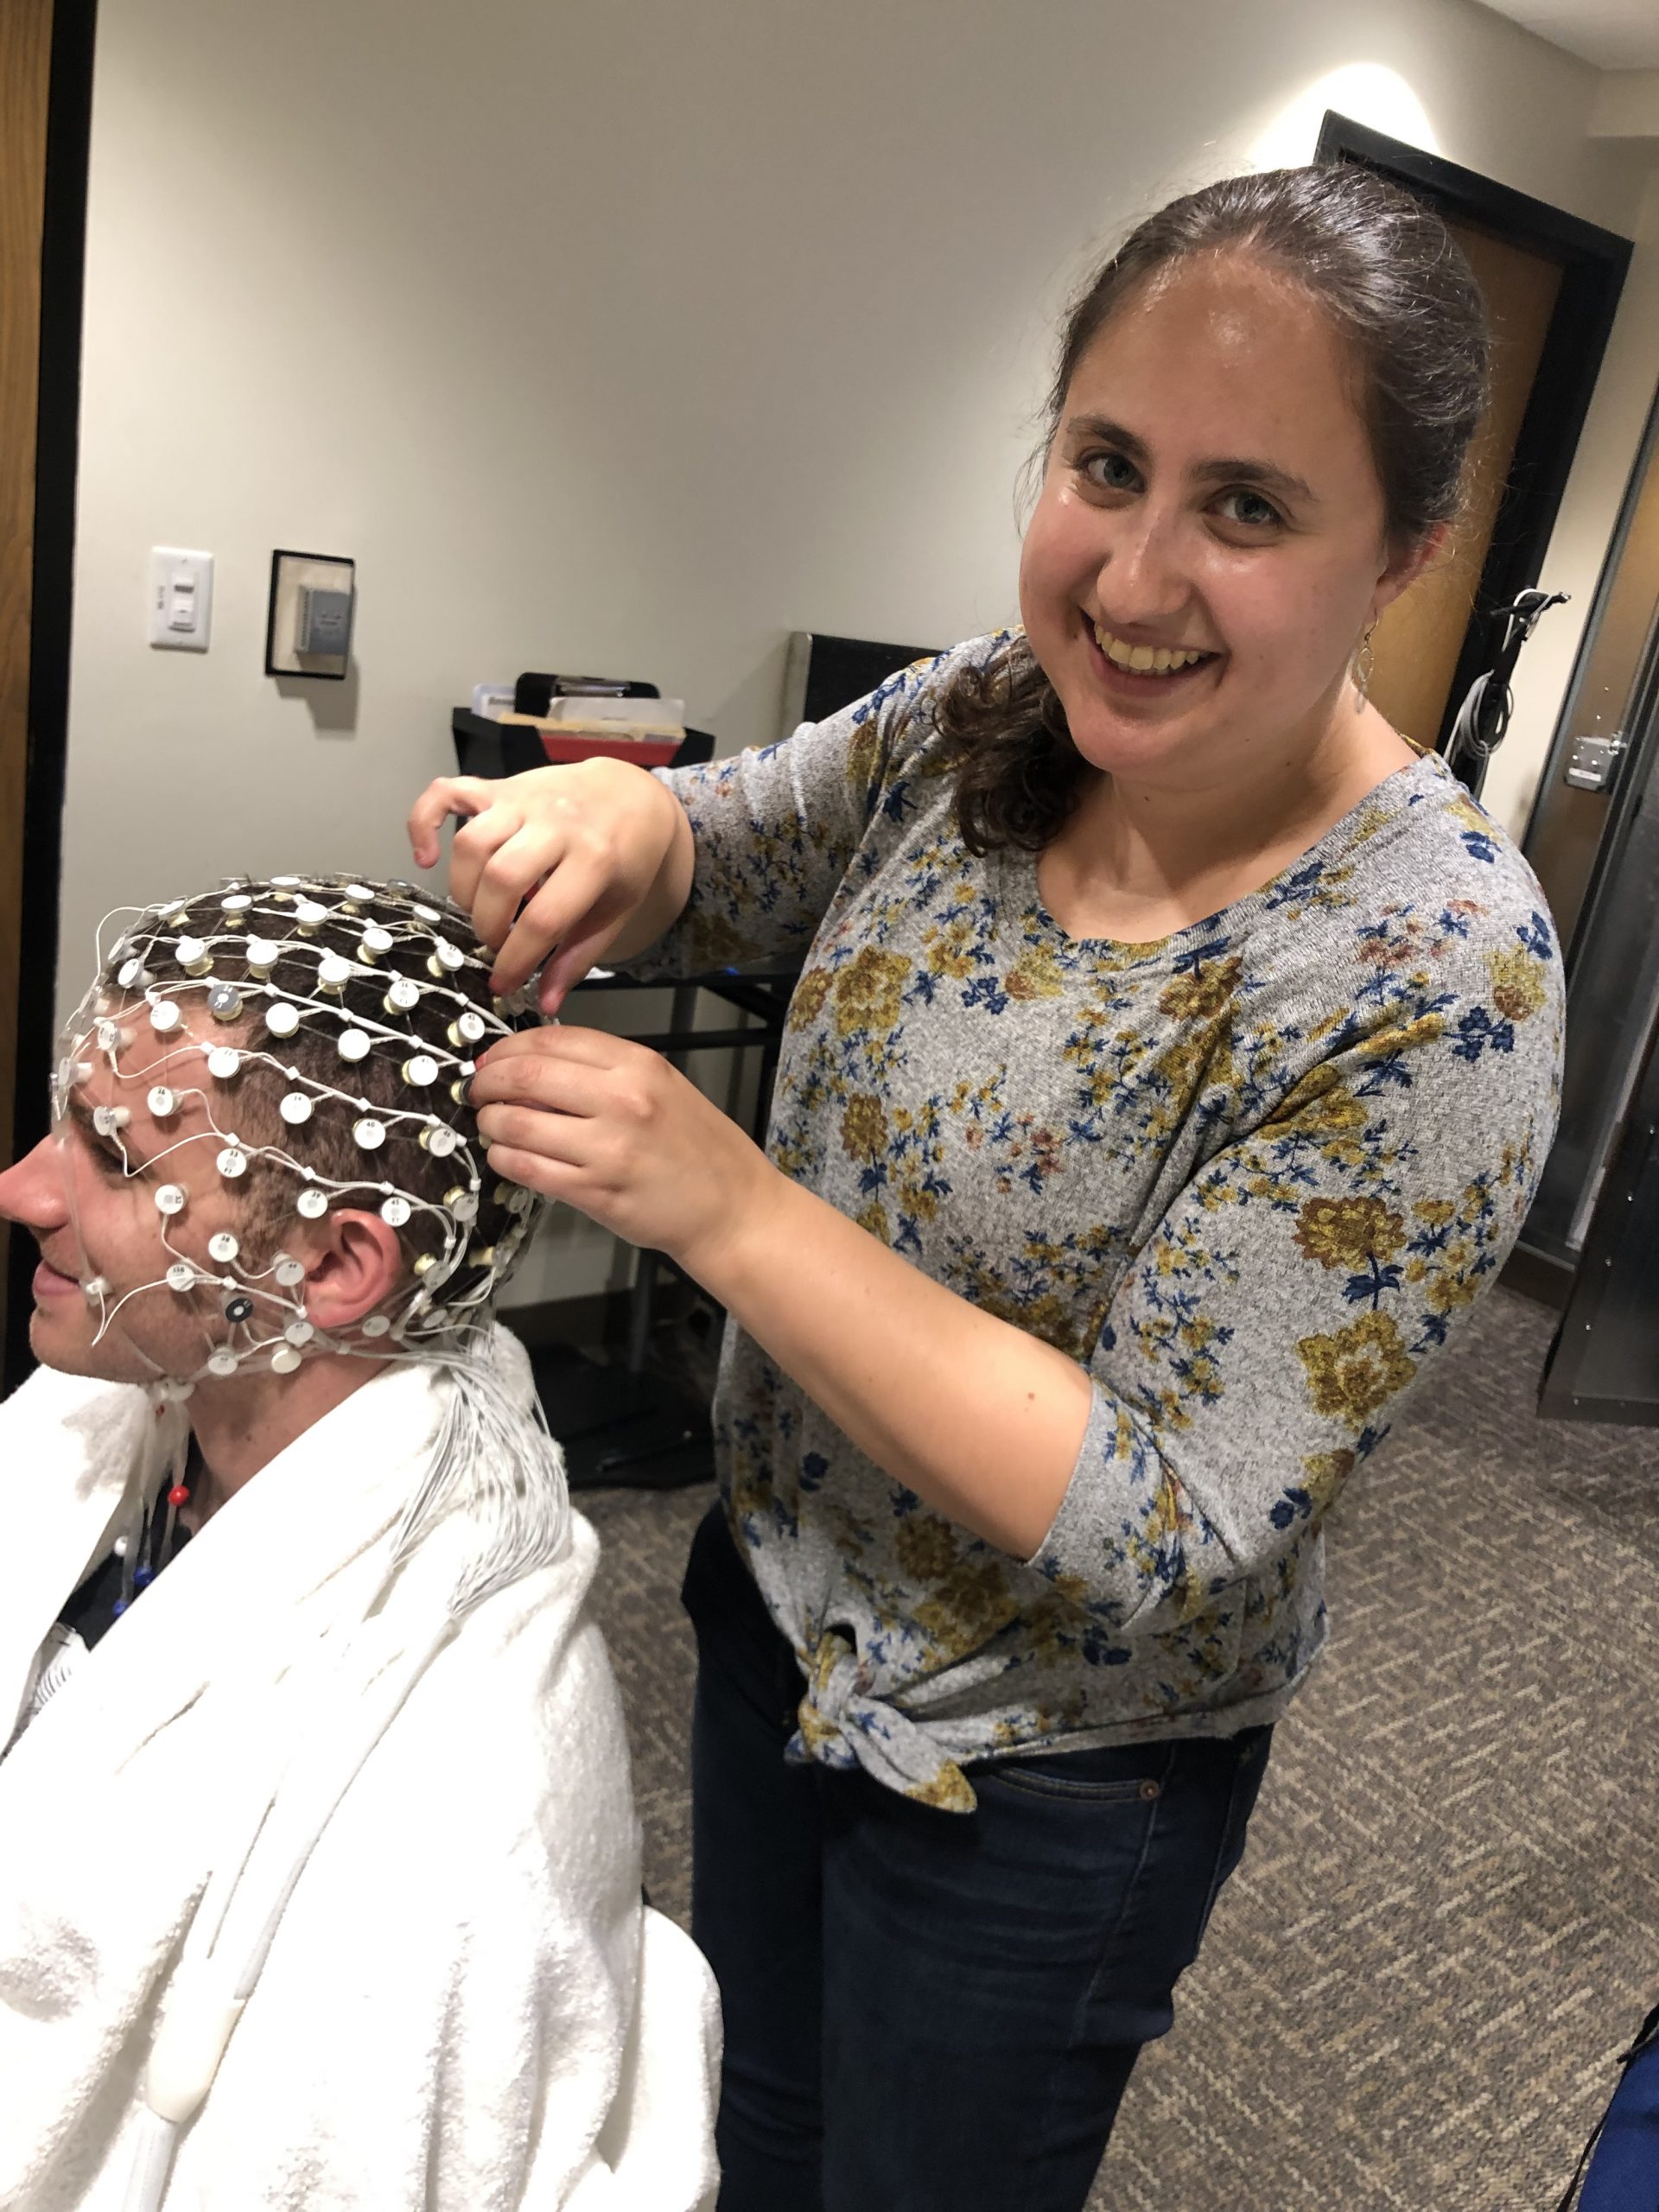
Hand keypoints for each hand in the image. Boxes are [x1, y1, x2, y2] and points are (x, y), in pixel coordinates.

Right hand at [406, 760, 691, 1013]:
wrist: (629, 794)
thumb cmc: (624, 858)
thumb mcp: (615, 911)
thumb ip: (578, 957)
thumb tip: (544, 1004)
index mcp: (595, 858)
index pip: (544, 919)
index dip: (516, 960)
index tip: (504, 983)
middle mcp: (556, 823)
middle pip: (501, 878)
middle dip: (489, 923)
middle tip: (497, 941)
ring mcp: (523, 799)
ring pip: (471, 843)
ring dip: (463, 888)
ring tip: (481, 909)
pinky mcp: (497, 787)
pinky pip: (444, 794)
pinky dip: (423, 823)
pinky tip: (426, 857)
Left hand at [470, 1027, 777, 1274]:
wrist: (731, 1208)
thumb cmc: (698, 1148)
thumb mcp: (662, 1086)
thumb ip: (604, 1071)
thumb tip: (533, 1064)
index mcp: (638, 1066)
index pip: (552, 1041)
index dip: (508, 1048)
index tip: (492, 1060)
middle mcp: (621, 1101)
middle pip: (526, 1077)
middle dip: (488, 1083)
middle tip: (477, 1091)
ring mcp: (607, 1149)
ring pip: (517, 1124)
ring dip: (491, 1123)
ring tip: (491, 1125)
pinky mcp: (595, 1192)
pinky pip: (527, 1168)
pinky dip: (504, 1159)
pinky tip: (505, 1155)